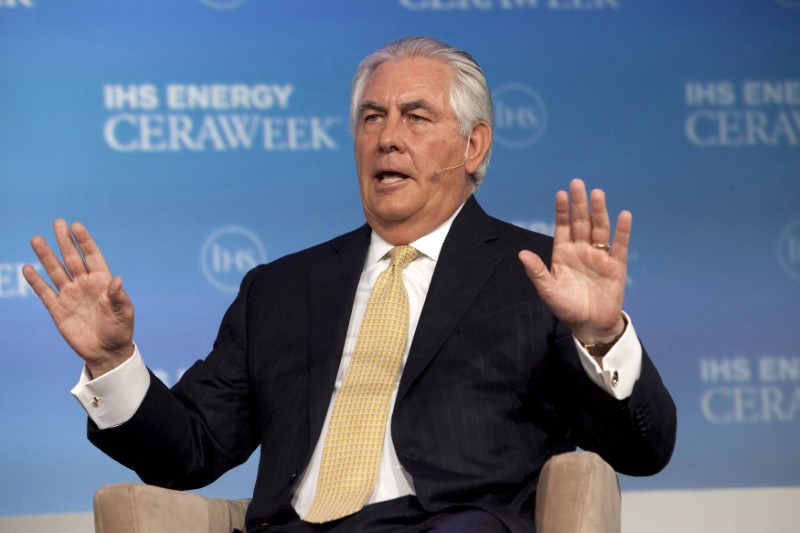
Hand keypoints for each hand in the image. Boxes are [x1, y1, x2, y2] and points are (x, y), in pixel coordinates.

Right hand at [23, 219, 133, 377]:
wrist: (106, 351)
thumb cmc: (120, 329)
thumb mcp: (124, 313)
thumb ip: (118, 296)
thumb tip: (117, 279)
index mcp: (102, 281)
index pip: (92, 256)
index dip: (84, 242)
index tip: (76, 226)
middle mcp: (84, 284)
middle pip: (71, 259)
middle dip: (64, 241)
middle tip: (57, 222)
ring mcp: (70, 295)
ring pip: (55, 271)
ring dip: (46, 256)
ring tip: (37, 239)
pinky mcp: (58, 309)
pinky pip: (45, 292)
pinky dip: (36, 281)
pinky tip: (28, 268)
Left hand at [518, 179, 628, 344]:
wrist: (590, 324)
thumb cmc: (567, 307)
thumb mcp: (548, 291)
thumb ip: (537, 271)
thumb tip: (521, 254)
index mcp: (563, 253)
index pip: (563, 227)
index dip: (562, 211)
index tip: (560, 194)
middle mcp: (581, 250)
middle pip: (581, 222)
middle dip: (579, 204)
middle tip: (577, 183)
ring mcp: (599, 256)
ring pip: (599, 229)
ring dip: (598, 212)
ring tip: (597, 194)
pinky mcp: (615, 265)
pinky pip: (619, 245)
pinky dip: (622, 231)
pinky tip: (624, 215)